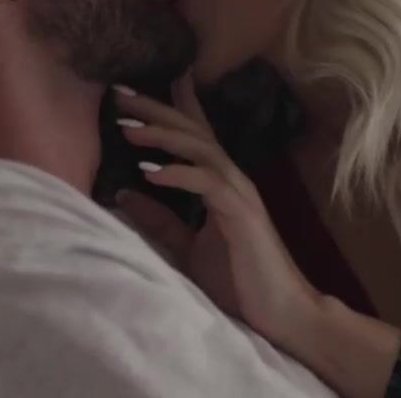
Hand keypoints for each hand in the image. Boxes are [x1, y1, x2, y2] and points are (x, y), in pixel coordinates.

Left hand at [112, 75, 322, 347]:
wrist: (280, 311)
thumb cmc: (239, 281)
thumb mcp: (188, 248)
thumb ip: (161, 221)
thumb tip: (123, 193)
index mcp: (220, 183)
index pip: (195, 135)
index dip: (170, 107)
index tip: (134, 90)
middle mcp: (232, 179)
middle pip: (193, 132)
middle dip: (156, 110)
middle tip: (119, 94)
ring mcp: (240, 192)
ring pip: (201, 149)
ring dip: (162, 135)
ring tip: (127, 128)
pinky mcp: (241, 212)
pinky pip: (208, 183)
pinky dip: (178, 173)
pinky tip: (149, 171)